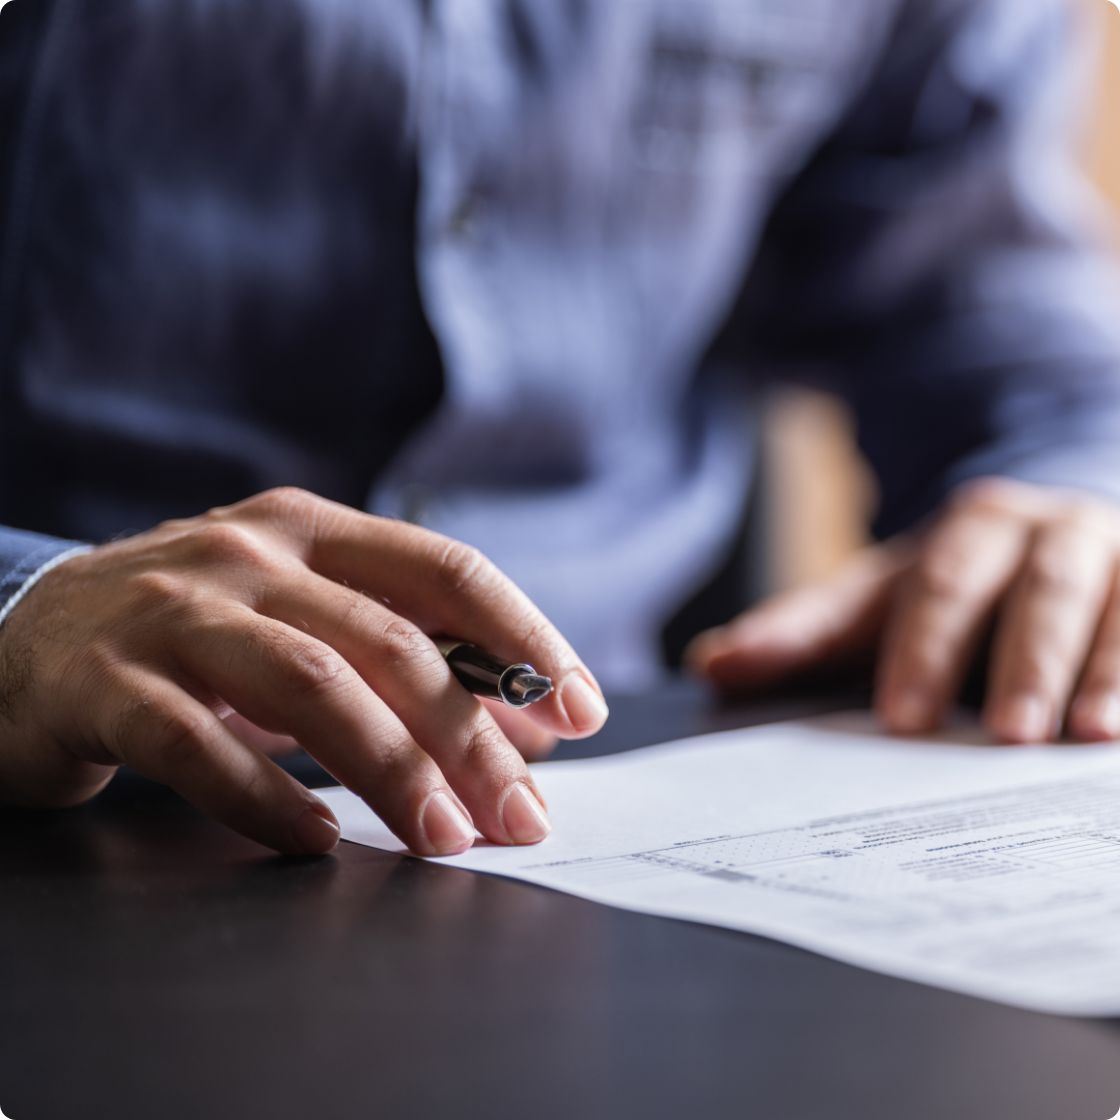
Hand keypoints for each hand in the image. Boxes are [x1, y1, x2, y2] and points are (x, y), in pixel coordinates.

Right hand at [0, 489, 606, 854]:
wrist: (26, 635)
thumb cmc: (198, 635)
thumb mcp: (303, 620)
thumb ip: (405, 660)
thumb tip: (527, 729)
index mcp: (313, 531)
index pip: (447, 571)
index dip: (525, 640)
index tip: (582, 711)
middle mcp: (249, 556)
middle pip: (392, 642)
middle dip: (472, 736)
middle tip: (524, 816)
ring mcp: (174, 614)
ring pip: (311, 686)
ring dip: (392, 770)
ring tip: (444, 838)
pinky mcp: (106, 684)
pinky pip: (199, 745)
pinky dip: (266, 798)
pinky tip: (314, 842)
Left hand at [687, 478, 1119, 743]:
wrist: (1046, 534)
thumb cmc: (949, 584)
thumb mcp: (876, 599)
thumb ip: (802, 631)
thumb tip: (711, 664)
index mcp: (971, 527)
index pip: (938, 590)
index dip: (923, 652)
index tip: (903, 719)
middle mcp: (1052, 532)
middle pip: (1040, 593)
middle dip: (1025, 663)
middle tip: (1007, 738)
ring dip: (1109, 671)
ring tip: (1093, 740)